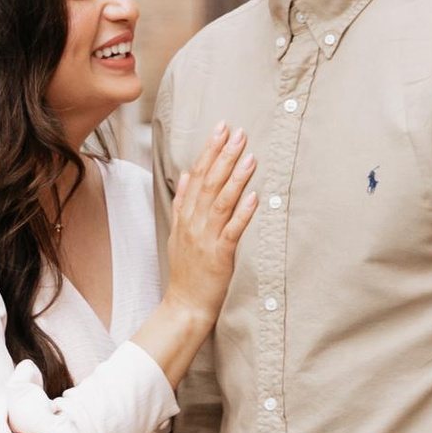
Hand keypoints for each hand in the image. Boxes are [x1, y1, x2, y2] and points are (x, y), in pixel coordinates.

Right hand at [161, 124, 256, 326]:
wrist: (185, 304)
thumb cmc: (186, 269)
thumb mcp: (177, 232)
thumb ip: (181, 202)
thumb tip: (185, 173)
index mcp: (186, 215)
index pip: (197, 175)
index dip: (209, 150)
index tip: (221, 128)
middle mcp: (194, 223)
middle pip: (209, 183)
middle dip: (224, 155)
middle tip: (238, 132)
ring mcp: (206, 239)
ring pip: (221, 202)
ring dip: (235, 178)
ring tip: (249, 156)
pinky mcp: (220, 256)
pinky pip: (232, 231)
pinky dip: (243, 213)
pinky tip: (254, 196)